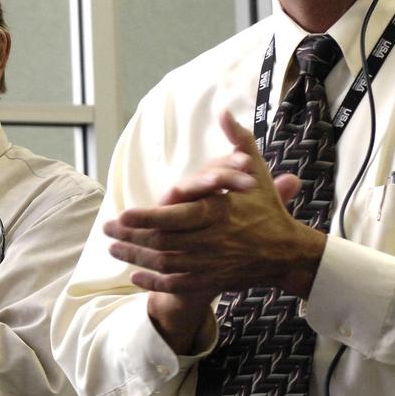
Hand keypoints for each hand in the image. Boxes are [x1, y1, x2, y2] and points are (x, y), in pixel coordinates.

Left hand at [107, 110, 323, 300]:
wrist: (287, 252)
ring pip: (164, 263)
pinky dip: (153, 284)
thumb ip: (238, 140)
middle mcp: (211, 240)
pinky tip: (134, 277)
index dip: (145, 218)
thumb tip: (224, 111)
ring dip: (135, 258)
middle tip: (106, 229)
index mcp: (217, 213)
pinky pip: (176, 285)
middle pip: (162, 241)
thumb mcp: (255, 171)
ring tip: (113, 249)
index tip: (122, 214)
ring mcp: (210, 264)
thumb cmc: (267, 208)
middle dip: (130, 237)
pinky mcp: (210, 281)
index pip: (174, 217)